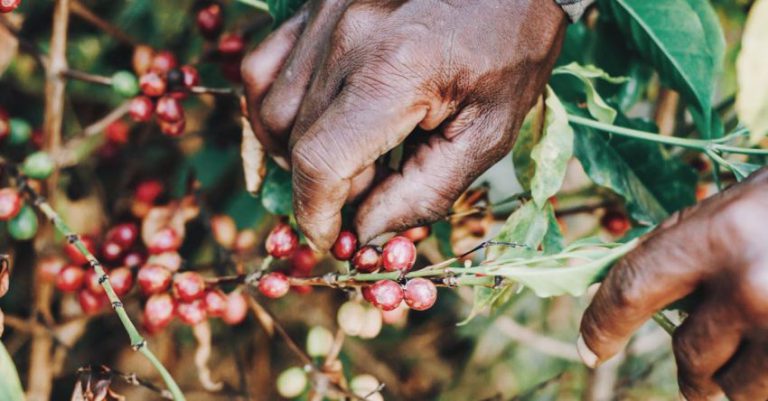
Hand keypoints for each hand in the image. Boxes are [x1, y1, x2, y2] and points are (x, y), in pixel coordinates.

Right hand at [242, 0, 566, 248]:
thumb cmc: (512, 51)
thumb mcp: (488, 133)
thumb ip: (425, 191)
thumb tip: (367, 232)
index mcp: (398, 73)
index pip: (321, 162)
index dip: (317, 213)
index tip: (333, 238)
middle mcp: (349, 38)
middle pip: (296, 140)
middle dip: (323, 187)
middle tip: (366, 194)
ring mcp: (326, 15)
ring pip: (273, 108)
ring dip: (296, 152)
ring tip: (347, 159)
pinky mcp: (318, 5)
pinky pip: (267, 67)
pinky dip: (276, 109)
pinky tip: (309, 125)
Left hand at [579, 168, 767, 400]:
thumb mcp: (734, 210)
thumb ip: (685, 253)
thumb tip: (633, 302)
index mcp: (717, 236)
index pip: (631, 289)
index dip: (602, 325)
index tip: (589, 349)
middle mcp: (750, 285)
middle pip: (690, 358)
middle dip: (690, 373)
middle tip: (699, 375)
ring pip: (736, 390)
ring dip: (738, 383)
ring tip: (759, 352)